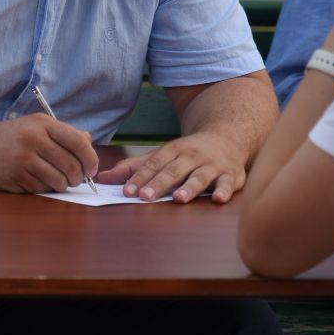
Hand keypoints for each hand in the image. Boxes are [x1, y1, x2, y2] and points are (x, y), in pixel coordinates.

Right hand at [0, 114, 98, 192]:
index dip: (90, 158)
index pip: (78, 142)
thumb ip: (64, 132)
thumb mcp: (36, 125)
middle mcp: (33, 140)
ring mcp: (24, 160)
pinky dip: (46, 188)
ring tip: (60, 181)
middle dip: (79, 177)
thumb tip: (88, 142)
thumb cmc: (11, 136)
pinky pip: (42, 188)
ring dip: (63, 185)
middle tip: (77, 179)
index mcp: (42, 124)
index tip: (92, 168)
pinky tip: (40, 181)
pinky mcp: (17, 177)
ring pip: (58, 180)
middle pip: (71, 165)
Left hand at [96, 131, 244, 203]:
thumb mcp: (162, 155)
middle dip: (159, 183)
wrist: (229, 135)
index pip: (154, 165)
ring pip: (200, 177)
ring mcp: (213, 166)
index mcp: (174, 151)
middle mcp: (192, 156)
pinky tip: (218, 199)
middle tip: (145, 197)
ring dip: (189, 188)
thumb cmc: (189, 152)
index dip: (140, 178)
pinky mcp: (232, 175)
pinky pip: (228, 184)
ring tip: (178, 198)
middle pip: (174, 171)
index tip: (127, 191)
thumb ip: (134, 168)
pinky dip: (224, 191)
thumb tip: (102, 178)